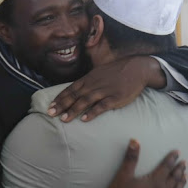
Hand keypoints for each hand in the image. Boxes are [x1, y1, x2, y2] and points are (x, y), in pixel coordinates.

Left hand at [47, 55, 165, 122]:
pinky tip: (85, 119)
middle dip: (61, 105)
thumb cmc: (118, 71)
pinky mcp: (115, 98)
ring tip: (63, 119)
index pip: (71, 89)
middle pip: (75, 95)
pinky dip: (92, 112)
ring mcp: (105, 91)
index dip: (60, 98)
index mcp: (90, 78)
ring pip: (85, 101)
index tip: (50, 106)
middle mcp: (94, 84)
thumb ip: (89, 81)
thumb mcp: (100, 72)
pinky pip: (102, 106)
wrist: (137, 68)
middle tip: (50, 114)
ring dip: (73, 110)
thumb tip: (79, 90)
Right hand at [96, 140, 185, 187]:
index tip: (177, 153)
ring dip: (181, 184)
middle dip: (179, 170)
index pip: (167, 166)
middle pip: (174, 179)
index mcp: (155, 182)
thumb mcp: (123, 175)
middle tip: (184, 164)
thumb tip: (135, 142)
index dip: (172, 158)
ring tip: (186, 177)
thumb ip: (131, 158)